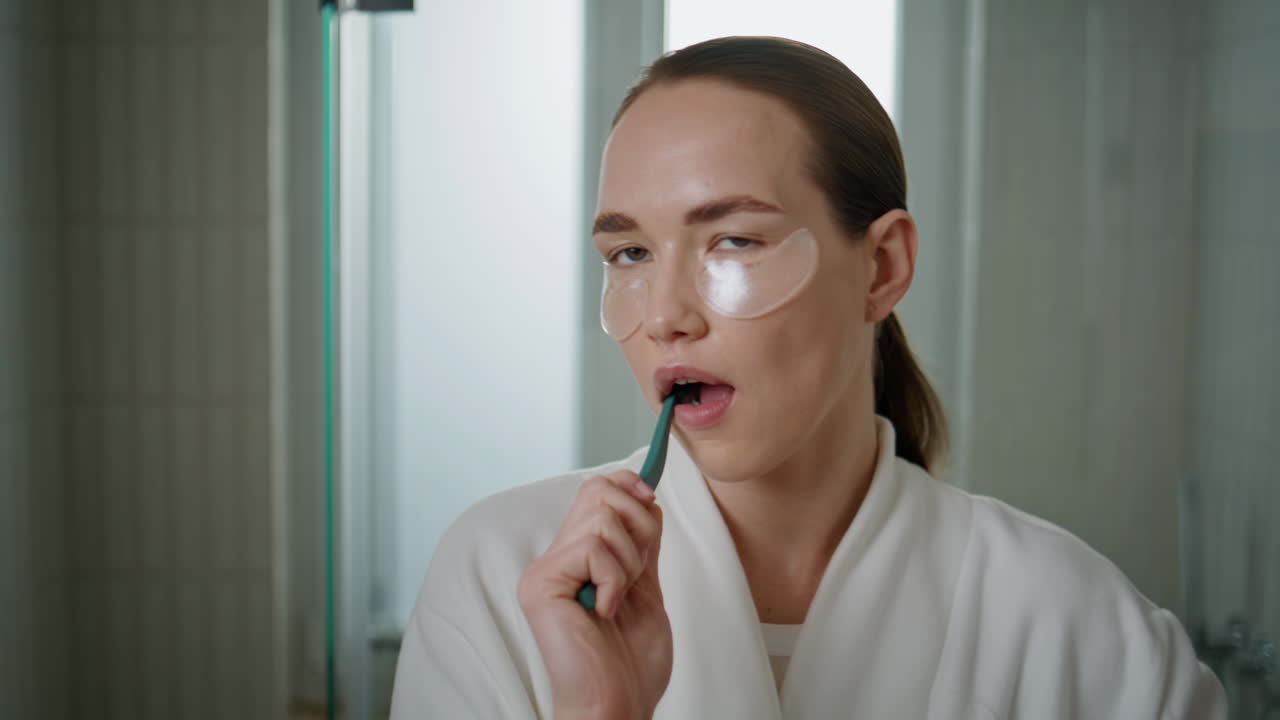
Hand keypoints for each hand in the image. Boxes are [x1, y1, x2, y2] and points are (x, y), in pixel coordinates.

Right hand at [517, 470, 672, 719]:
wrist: (617, 703)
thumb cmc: (630, 661)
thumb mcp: (645, 587)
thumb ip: (642, 543)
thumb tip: (647, 495)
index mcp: (576, 557)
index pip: (596, 489)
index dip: (629, 486)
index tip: (651, 500)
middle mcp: (554, 559)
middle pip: (598, 491)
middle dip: (638, 524)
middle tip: (636, 573)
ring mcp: (544, 571)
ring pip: (601, 519)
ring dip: (629, 561)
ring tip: (618, 598)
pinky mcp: (541, 585)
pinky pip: (593, 548)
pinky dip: (615, 580)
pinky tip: (604, 611)